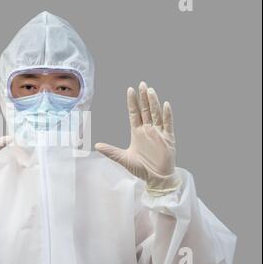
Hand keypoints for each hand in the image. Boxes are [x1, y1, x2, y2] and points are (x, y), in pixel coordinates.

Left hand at [95, 81, 180, 195]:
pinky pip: (168, 124)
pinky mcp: (168, 139)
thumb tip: (96, 145)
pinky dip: (167, 115)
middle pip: (146, 110)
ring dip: (154, 102)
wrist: (156, 179)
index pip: (134, 113)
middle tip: (142, 84)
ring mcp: (158, 133)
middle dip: (143, 98)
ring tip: (150, 91)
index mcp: (137, 132)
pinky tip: (166, 105)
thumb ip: (111, 151)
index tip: (130, 90)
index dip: (132, 102)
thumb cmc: (141, 168)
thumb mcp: (123, 158)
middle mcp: (148, 130)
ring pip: (156, 114)